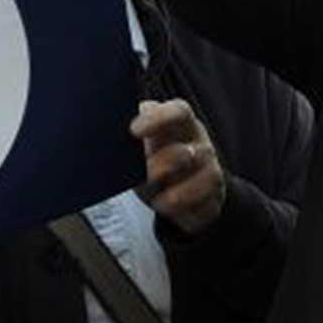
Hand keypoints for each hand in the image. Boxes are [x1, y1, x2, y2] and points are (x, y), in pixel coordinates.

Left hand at [130, 99, 225, 234]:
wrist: (180, 187)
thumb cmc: (157, 158)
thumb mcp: (142, 143)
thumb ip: (131, 135)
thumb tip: (107, 128)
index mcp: (183, 125)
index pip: (179, 111)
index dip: (158, 119)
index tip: (133, 131)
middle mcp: (200, 145)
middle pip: (188, 150)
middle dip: (163, 164)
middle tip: (143, 175)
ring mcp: (211, 170)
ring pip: (208, 177)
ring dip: (179, 193)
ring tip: (157, 201)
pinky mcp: (215, 196)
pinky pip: (208, 204)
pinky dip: (187, 210)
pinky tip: (168, 209)